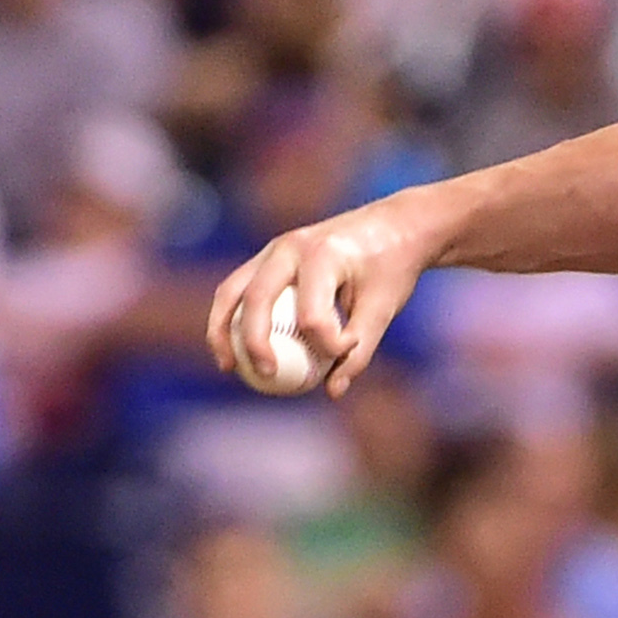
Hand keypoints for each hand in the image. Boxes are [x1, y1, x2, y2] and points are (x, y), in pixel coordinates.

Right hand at [206, 187, 448, 398]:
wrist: (395, 225)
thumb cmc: (391, 268)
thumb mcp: (383, 309)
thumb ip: (359, 351)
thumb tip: (332, 392)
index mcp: (324, 255)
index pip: (313, 315)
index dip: (329, 344)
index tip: (349, 350)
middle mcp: (291, 246)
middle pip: (257, 298)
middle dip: (254, 342)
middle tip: (264, 375)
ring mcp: (275, 248)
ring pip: (233, 290)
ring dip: (222, 329)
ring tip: (228, 366)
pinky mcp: (269, 255)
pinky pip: (239, 288)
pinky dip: (229, 317)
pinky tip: (234, 349)